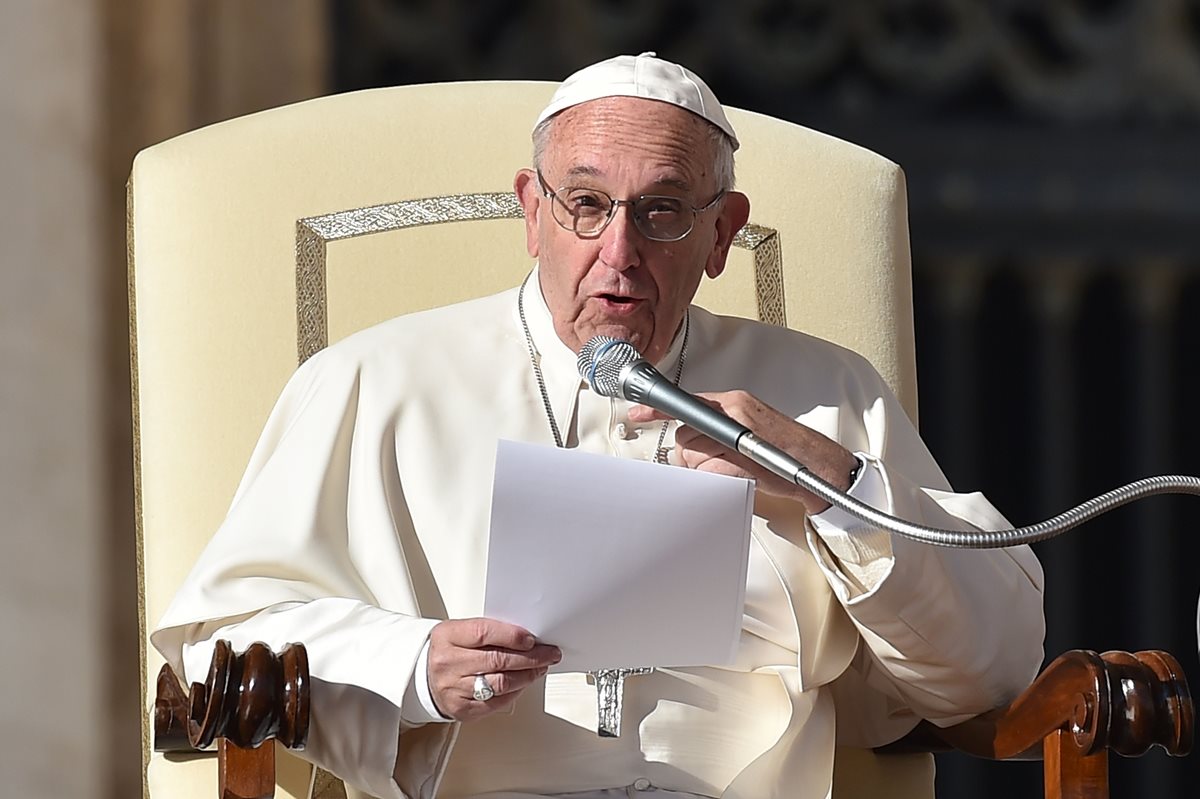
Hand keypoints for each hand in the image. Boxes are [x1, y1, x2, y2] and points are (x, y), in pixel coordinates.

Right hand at [426, 617, 560, 720]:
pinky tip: (522, 683)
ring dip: (527, 675)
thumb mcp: (459, 630)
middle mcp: (448, 663)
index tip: (532, 639)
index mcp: (447, 637)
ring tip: (539, 668)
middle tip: (548, 654)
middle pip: (497, 660)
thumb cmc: (446, 650)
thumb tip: (525, 637)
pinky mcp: (461, 709)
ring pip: (500, 683)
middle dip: (530, 657)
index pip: (485, 633)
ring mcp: (453, 689)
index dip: (513, 636)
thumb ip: (489, 632)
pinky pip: (495, 702)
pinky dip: (514, 692)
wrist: (421, 675)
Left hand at [628, 390, 857, 514]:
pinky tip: (734, 474)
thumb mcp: (750, 427)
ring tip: (730, 468)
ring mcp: (737, 434)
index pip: (687, 400)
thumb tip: (692, 438)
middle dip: (691, 452)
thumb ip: (721, 426)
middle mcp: (734, 411)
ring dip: (704, 467)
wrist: (818, 465)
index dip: (657, 408)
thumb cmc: (783, 448)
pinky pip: (709, 469)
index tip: (637, 411)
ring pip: (694, 453)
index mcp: (735, 401)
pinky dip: (715, 476)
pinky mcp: (742, 457)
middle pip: (686, 433)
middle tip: (712, 461)